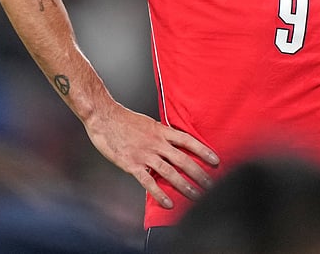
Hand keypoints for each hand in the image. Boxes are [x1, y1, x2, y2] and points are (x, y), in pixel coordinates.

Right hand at [83, 103, 219, 208]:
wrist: (103, 116)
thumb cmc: (124, 119)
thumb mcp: (148, 123)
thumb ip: (161, 134)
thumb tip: (173, 142)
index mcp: (161, 131)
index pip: (188, 141)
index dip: (203, 151)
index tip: (216, 160)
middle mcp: (156, 143)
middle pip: (183, 160)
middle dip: (199, 174)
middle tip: (211, 185)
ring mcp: (145, 154)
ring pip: (170, 172)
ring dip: (184, 186)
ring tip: (196, 196)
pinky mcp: (132, 164)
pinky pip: (148, 182)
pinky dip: (159, 194)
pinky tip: (168, 203)